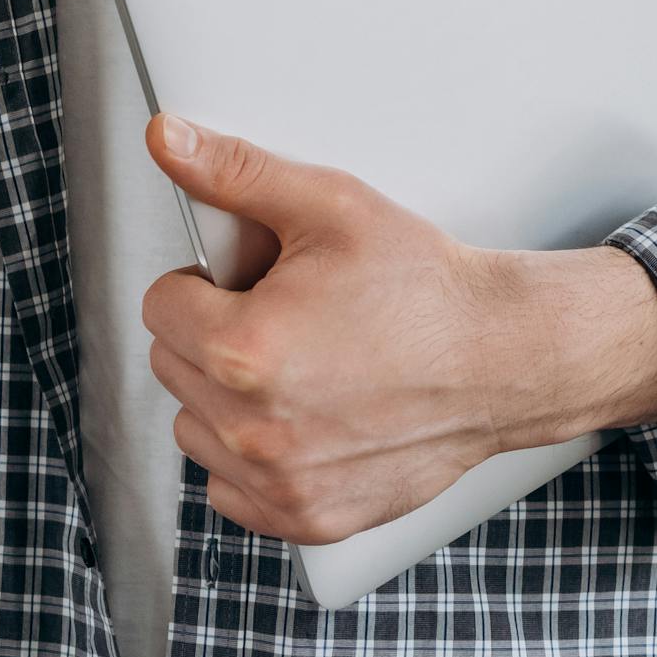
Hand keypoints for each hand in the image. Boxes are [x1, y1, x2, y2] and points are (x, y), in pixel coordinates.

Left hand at [139, 110, 510, 545]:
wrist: (496, 356)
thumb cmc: (421, 285)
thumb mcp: (328, 205)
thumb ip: (234, 172)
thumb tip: (169, 140)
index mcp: (245, 349)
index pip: (160, 306)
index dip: (203, 280)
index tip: (245, 278)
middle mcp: (254, 428)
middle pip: (172, 366)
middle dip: (213, 332)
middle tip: (280, 312)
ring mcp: (280, 482)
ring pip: (195, 429)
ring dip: (224, 397)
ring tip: (293, 362)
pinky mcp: (307, 516)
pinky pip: (231, 488)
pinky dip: (252, 454)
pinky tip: (301, 414)